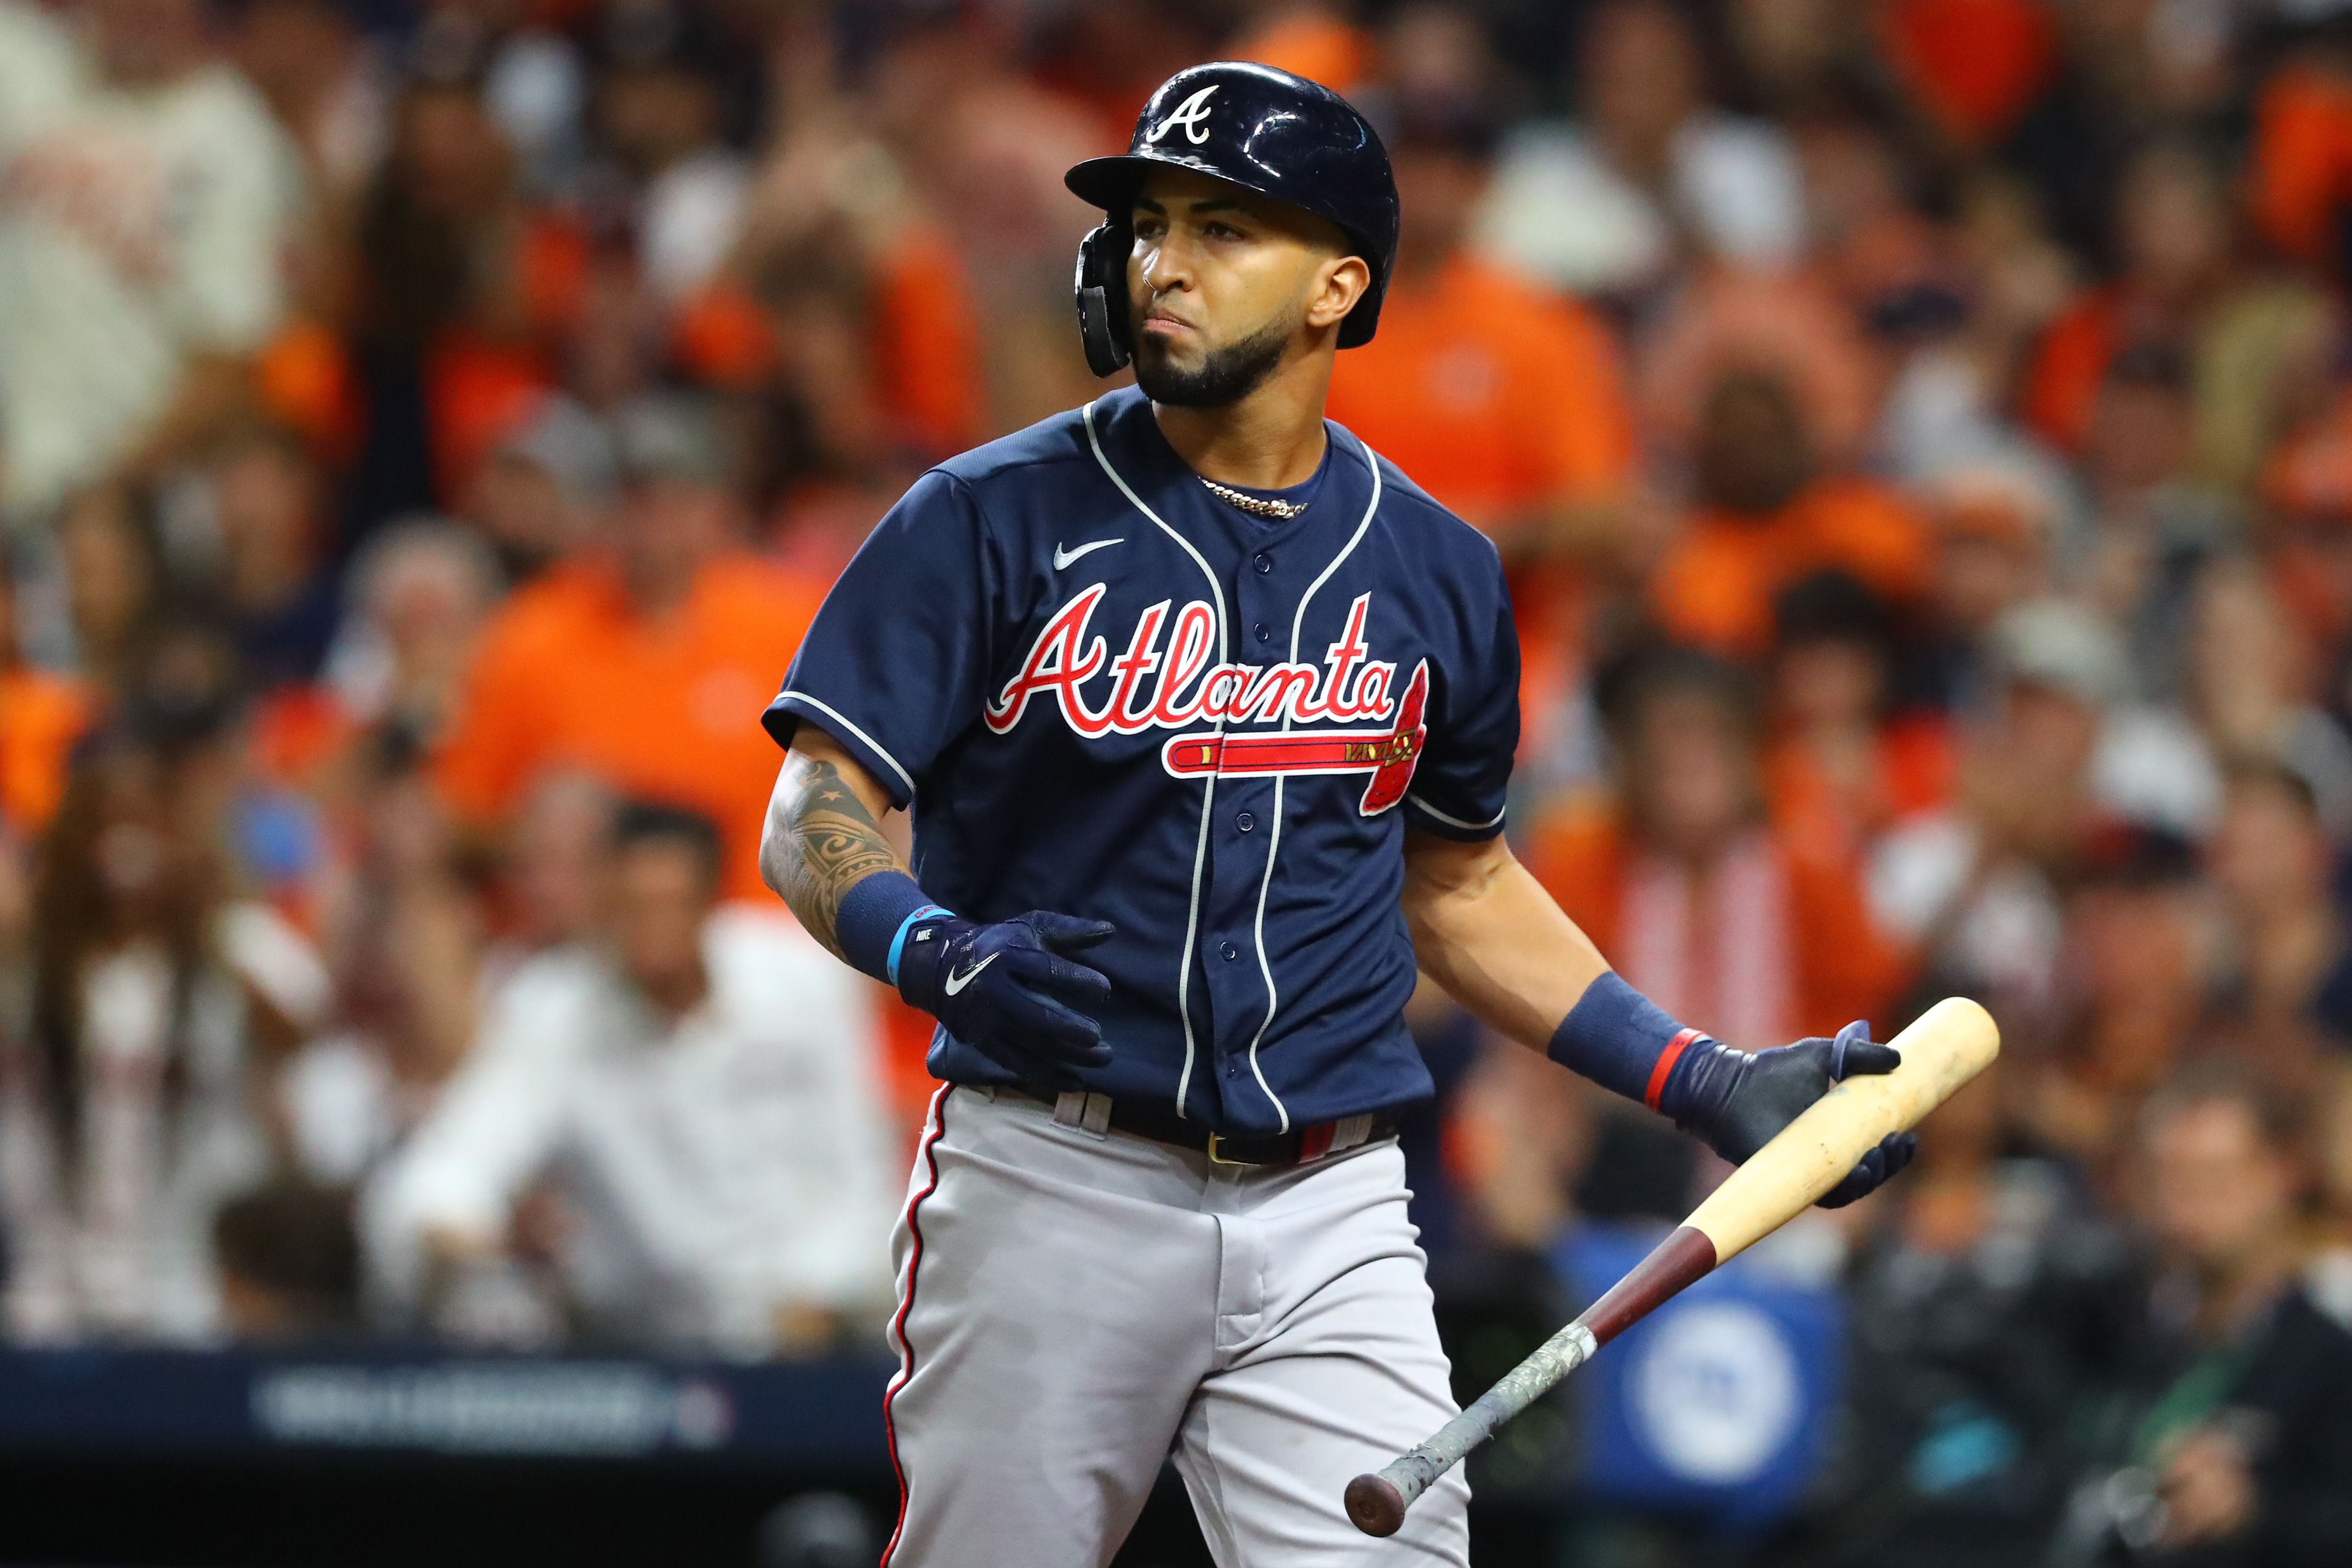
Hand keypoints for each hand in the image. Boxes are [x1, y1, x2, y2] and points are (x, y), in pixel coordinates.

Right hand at [896, 910, 1115, 1083]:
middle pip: (1036, 1014)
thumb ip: (1070, 930)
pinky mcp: (981, 1042)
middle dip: (1069, 1027)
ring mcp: (986, 1020)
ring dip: (1069, 1055)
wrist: (942, 967)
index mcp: (1007, 957)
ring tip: (1103, 1057)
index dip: (1075, 980)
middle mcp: (994, 990)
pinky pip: (1017, 1063)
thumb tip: (1110, 930)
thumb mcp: (1030, 927)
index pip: (1045, 970)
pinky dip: (1047, 1075)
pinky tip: (1076, 1081)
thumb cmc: (999, 945)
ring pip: (1030, 1044)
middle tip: (1098, 1035)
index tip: (1104, 991)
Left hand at [1668, 1020, 1916, 1207]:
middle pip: (1873, 1172)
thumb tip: (1899, 1061)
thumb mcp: (1820, 1055)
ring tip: (1879, 1155)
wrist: (1730, 1086)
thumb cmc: (1770, 1071)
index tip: (1912, 1136)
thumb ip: (1857, 1055)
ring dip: (1876, 1176)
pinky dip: (1847, 1189)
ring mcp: (1811, 1171)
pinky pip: (1827, 1196)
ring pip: (1855, 1187)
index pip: (1878, 1148)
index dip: (1899, 1150)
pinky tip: (1860, 1173)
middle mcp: (1828, 1156)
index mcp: (1839, 1130)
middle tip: (1898, 1142)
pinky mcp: (1793, 1182)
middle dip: (1892, 1163)